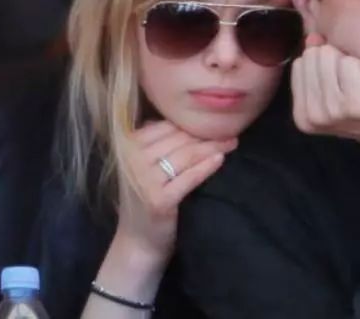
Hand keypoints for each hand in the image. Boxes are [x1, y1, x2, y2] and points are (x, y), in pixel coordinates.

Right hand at [114, 121, 236, 274]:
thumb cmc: (145, 198)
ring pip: (186, 155)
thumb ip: (156, 142)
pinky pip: (189, 177)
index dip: (192, 123)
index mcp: (127, 146)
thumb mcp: (142, 165)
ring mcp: (144, 179)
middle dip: (206, 134)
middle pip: (178, 138)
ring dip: (212, 147)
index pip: (166, 126)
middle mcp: (132, 159)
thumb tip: (185, 116)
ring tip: (232, 143)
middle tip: (230, 131)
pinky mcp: (158, 199)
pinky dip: (206, 167)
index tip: (215, 122)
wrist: (137, 242)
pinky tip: (220, 160)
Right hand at [291, 34, 359, 169]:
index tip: (344, 83)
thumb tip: (312, 36)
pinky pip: (350, 63)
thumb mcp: (338, 89)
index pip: (300, 62)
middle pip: (314, 55)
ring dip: (353, 63)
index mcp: (302, 116)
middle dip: (337, 60)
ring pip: (331, 56)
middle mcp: (313, 116)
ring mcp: (333, 111)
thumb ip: (318, 64)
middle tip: (358, 84)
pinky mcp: (356, 104)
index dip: (326, 63)